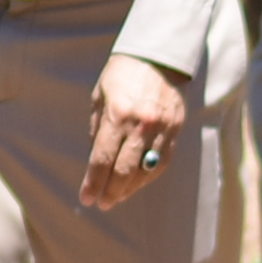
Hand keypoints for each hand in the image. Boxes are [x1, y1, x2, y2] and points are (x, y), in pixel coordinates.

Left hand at [79, 52, 188, 210]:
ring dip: (130, 189)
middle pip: (123, 171)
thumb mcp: (99, 97)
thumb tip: (96, 160)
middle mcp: (140, 125)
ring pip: (145, 171)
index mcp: (117, 116)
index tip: (86, 198)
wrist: (157, 57)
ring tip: (117, 197)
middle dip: (110, 191)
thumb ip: (97, 129)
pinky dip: (148, 177)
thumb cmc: (121, 76)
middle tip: (102, 204)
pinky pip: (162, 163)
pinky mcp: (175, 131)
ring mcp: (161, 130)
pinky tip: (137, 184)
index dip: (93, 182)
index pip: (102, 159)